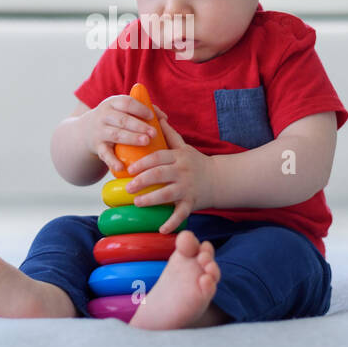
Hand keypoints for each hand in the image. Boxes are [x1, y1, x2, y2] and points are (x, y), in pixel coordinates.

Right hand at [81, 94, 155, 176]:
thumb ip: (143, 111)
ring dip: (131, 138)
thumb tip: (164, 118)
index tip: (151, 117)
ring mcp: (99, 131)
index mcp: (112, 103)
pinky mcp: (97, 147)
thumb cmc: (113, 119)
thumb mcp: (122, 110)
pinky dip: (112, 161)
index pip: (126, 103)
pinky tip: (121, 167)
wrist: (85, 131)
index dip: (140, 109)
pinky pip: (105, 154)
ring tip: (146, 142)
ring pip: (116, 134)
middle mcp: (104, 115)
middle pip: (123, 119)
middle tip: (153, 133)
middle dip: (139, 126)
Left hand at [124, 105, 214, 232]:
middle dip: (142, 181)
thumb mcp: (184, 147)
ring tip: (137, 203)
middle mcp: (183, 171)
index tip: (129, 169)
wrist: (219, 179)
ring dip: (151, 200)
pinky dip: (172, 223)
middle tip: (128, 188)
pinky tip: (161, 229)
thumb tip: (156, 116)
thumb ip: (169, 134)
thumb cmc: (196, 163)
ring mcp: (188, 188)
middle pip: (159, 174)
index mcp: (178, 157)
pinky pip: (181, 214)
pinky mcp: (192, 203)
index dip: (142, 162)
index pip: (158, 157)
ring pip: (167, 194)